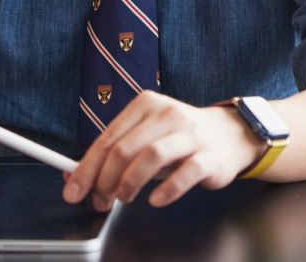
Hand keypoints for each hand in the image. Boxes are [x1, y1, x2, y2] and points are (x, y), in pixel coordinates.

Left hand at [63, 92, 261, 210]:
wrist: (230, 134)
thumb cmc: (181, 137)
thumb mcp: (148, 135)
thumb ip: (116, 152)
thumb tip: (76, 174)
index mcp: (146, 105)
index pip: (108, 138)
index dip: (87, 167)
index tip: (74, 190)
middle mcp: (167, 114)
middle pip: (126, 148)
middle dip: (105, 180)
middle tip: (100, 200)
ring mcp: (190, 133)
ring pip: (151, 156)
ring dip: (131, 183)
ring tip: (125, 198)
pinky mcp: (209, 155)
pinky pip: (185, 173)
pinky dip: (166, 189)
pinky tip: (155, 200)